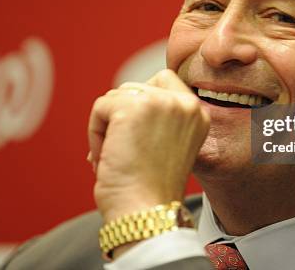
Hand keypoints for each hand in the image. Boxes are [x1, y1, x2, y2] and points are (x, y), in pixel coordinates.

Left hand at [88, 69, 209, 223]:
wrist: (146, 214)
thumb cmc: (152, 188)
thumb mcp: (168, 144)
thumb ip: (159, 116)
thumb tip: (122, 99)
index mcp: (199, 112)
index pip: (164, 80)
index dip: (142, 103)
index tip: (137, 138)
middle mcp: (185, 103)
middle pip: (136, 88)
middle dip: (121, 118)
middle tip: (123, 152)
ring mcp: (161, 102)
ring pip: (116, 96)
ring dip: (107, 127)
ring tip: (116, 157)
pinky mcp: (133, 108)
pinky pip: (101, 107)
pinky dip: (95, 133)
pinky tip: (106, 158)